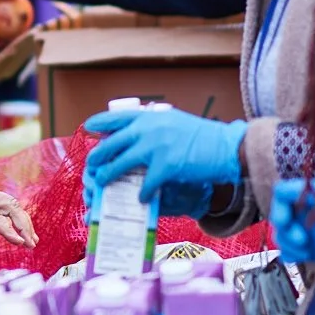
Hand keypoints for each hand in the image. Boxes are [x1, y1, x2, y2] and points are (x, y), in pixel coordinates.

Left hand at [0, 135, 34, 246]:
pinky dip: (15, 215)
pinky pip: (3, 202)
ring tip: (33, 241)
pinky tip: (23, 229)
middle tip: (32, 245)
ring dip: (22, 220)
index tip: (19, 241)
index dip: (5, 228)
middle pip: (8, 205)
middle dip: (22, 224)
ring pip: (9, 203)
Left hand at [82, 108, 247, 218]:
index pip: (117, 117)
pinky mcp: (166, 166)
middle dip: (98, 155)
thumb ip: (153, 126)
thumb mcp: (174, 122)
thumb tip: (134, 133)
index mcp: (151, 117)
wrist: (227, 147)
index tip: (88, 127)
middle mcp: (149, 129)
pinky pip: (146, 183)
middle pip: (112, 143)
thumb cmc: (203, 136)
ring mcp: (156, 147)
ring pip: (121, 163)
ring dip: (109, 176)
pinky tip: (141, 198)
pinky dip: (142, 192)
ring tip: (102, 183)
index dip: (100, 122)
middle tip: (91, 164)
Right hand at [268, 177, 314, 264]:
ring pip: (279, 236)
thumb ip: (314, 190)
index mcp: (310, 195)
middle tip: (302, 239)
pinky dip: (292, 255)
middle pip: (276, 216)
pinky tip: (305, 255)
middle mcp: (305, 211)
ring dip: (289, 245)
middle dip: (285, 231)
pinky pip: (286, 252)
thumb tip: (287, 187)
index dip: (279, 206)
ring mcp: (305, 231)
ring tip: (306, 250)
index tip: (285, 220)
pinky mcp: (308, 250)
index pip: (281, 193)